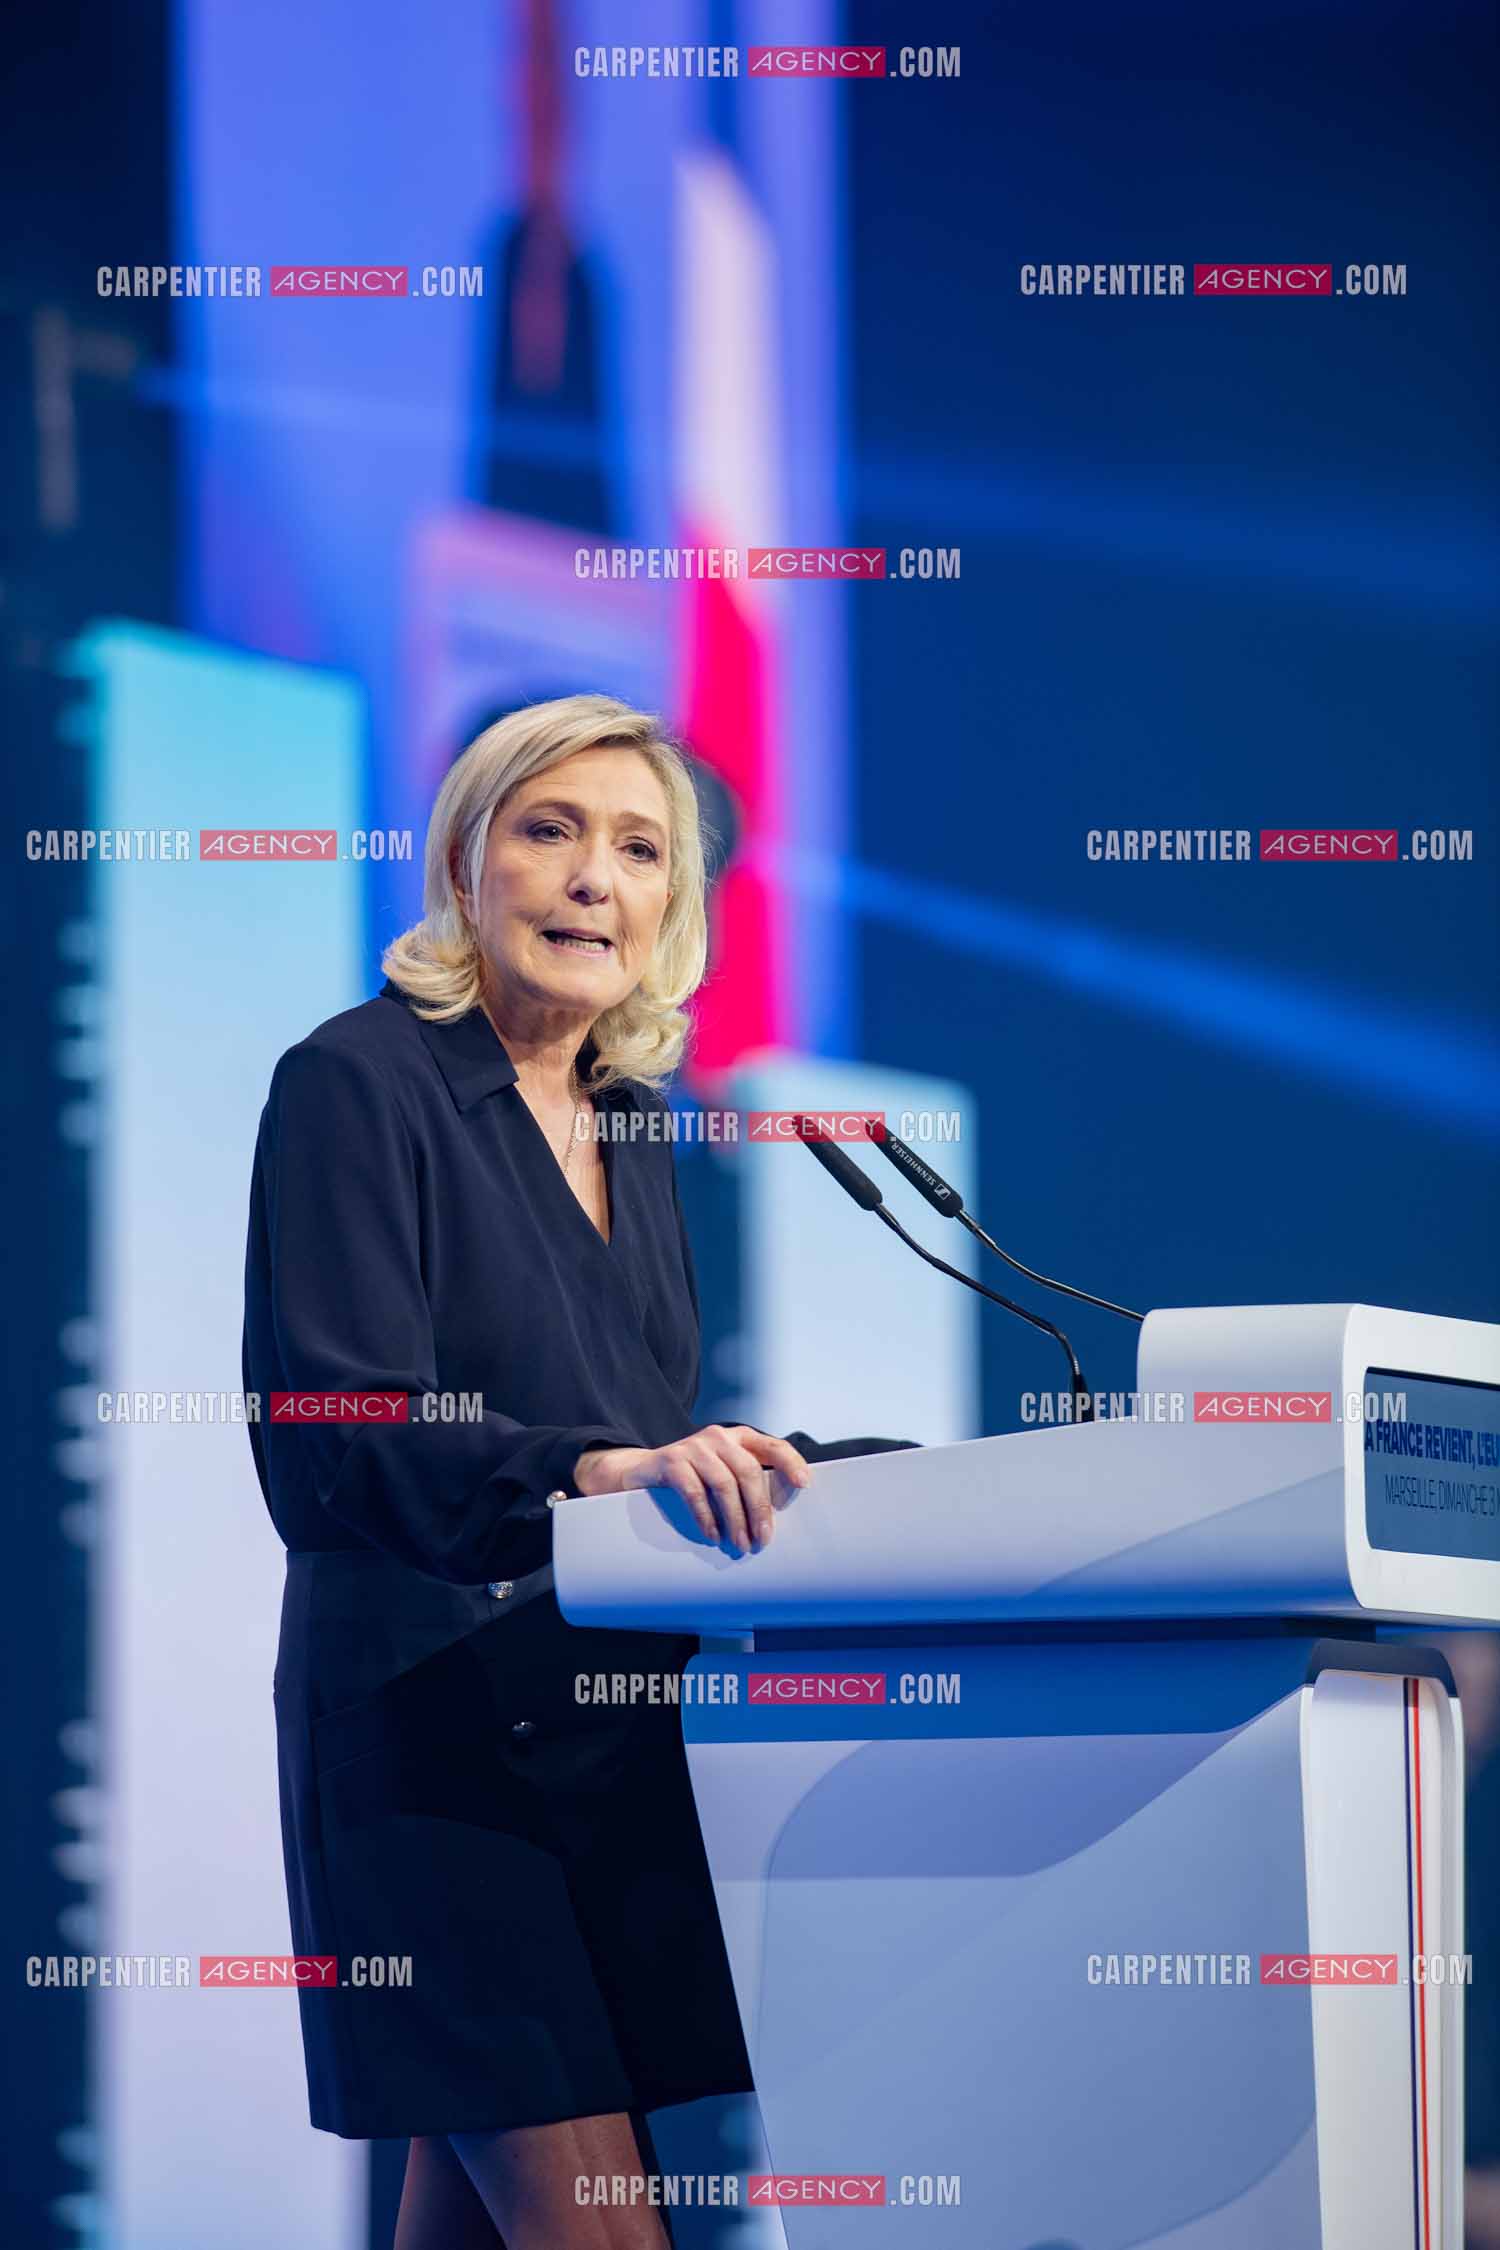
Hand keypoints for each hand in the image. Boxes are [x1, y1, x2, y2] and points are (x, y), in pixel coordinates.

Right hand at [573, 1426, 811, 1553]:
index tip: (804, 1484)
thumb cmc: (693, 1475)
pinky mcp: (671, 1462)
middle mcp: (717, 1437)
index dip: (790, 1462)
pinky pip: (695, 1493)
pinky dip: (707, 1517)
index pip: (771, 1446)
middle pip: (748, 1471)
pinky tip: (713, 1535)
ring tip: (740, 1543)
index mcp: (738, 1437)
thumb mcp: (722, 1469)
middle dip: (759, 1509)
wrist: (641, 1471)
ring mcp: (693, 1447)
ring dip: (735, 1519)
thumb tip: (774, 1517)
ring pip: (723, 1484)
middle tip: (762, 1539)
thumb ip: (746, 1480)